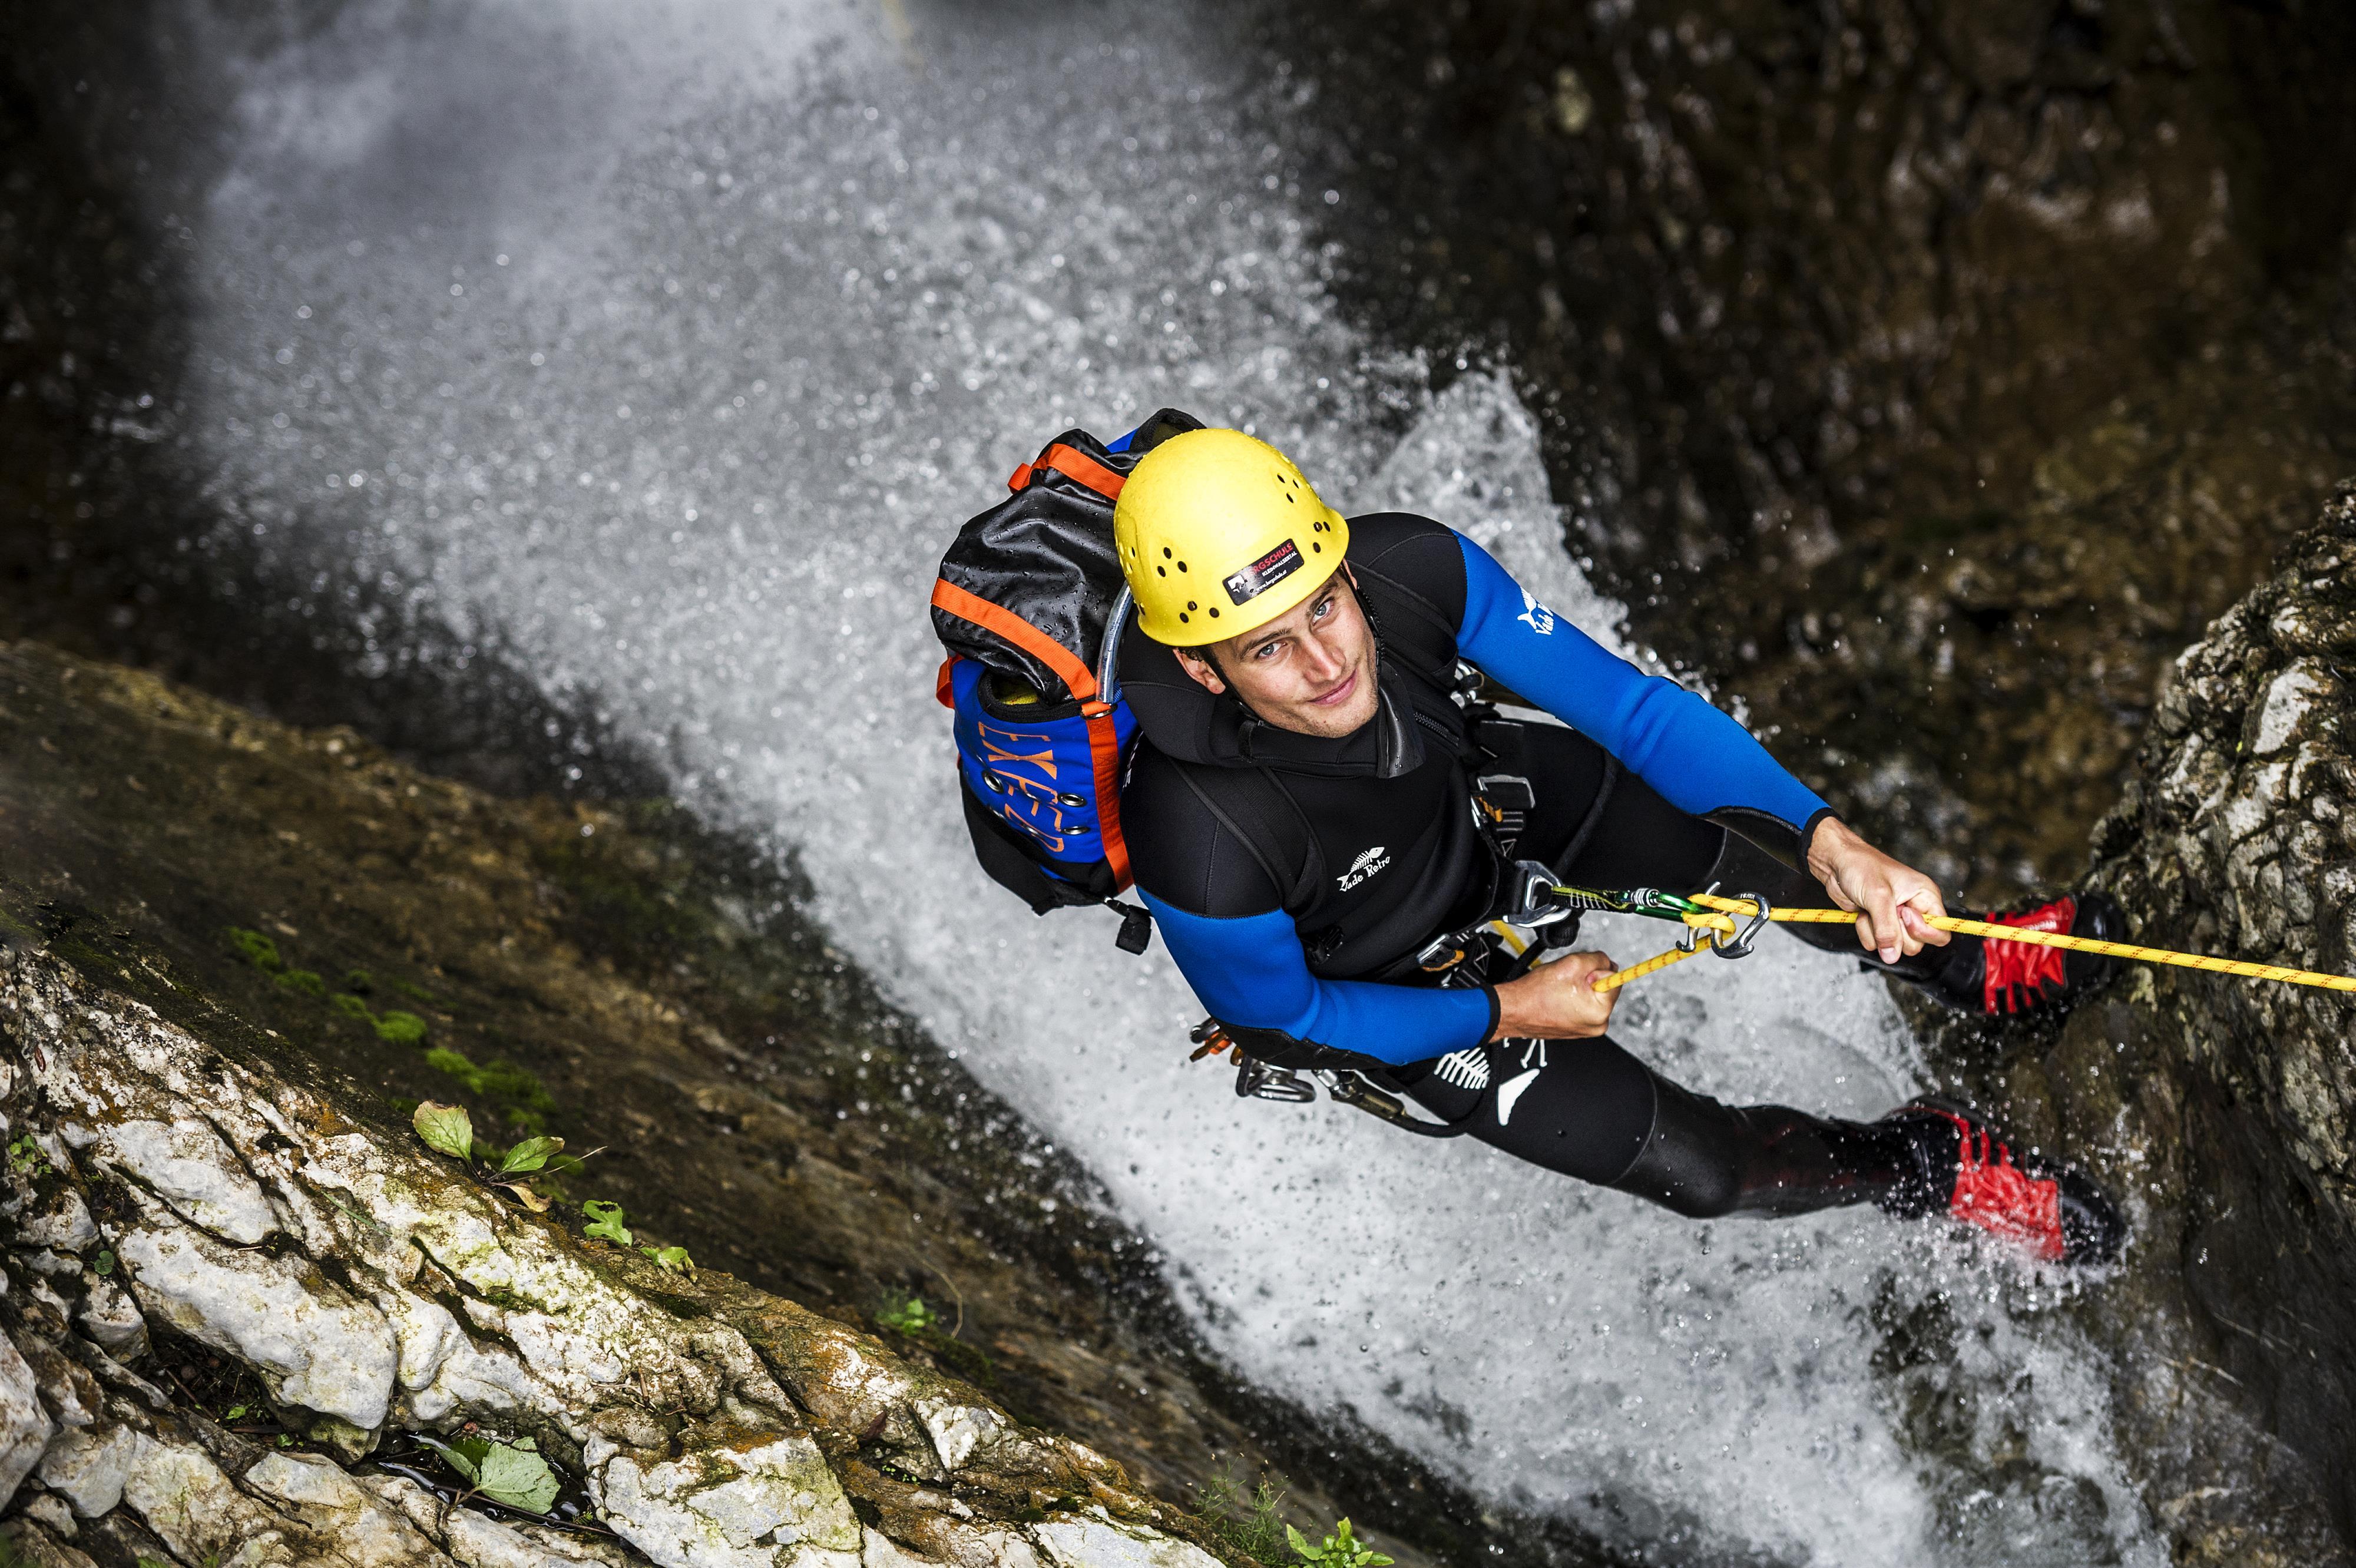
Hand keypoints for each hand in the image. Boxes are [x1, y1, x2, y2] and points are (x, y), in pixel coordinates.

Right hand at [1490, 950, 1618, 1039]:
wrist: (1513, 1011)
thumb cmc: (1536, 993)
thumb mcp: (1572, 963)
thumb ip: (1598, 960)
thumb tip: (1608, 964)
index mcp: (1600, 1012)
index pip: (1615, 980)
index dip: (1596, 969)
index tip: (1582, 972)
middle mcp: (1597, 1025)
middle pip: (1604, 990)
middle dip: (1589, 979)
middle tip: (1567, 980)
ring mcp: (1586, 1030)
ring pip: (1593, 997)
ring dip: (1580, 989)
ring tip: (1560, 990)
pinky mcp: (1576, 1030)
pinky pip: (1582, 1007)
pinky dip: (1574, 999)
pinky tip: (1558, 997)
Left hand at [1804, 817, 1951, 963]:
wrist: (1836, 863)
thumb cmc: (1861, 867)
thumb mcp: (1878, 896)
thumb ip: (1887, 929)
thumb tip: (1892, 957)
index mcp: (1926, 896)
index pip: (1941, 931)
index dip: (1924, 932)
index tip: (1904, 915)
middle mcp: (1914, 909)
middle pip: (1916, 944)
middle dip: (1895, 932)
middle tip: (1883, 909)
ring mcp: (1896, 919)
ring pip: (1894, 946)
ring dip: (1876, 931)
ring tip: (1870, 908)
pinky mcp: (1879, 924)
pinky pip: (1876, 943)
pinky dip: (1865, 931)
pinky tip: (1862, 913)